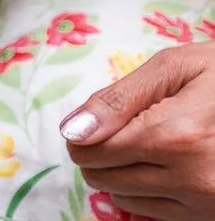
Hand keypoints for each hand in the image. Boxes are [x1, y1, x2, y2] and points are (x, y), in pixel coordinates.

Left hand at [63, 42, 214, 219]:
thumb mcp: (175, 68)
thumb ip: (119, 99)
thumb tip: (73, 131)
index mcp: (175, 135)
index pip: (91, 150)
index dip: (83, 134)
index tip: (98, 120)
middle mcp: (191, 177)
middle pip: (103, 177)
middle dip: (100, 151)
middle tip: (127, 128)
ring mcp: (205, 202)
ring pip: (123, 197)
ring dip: (122, 172)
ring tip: (150, 143)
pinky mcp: (211, 215)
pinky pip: (152, 211)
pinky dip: (145, 189)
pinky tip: (164, 164)